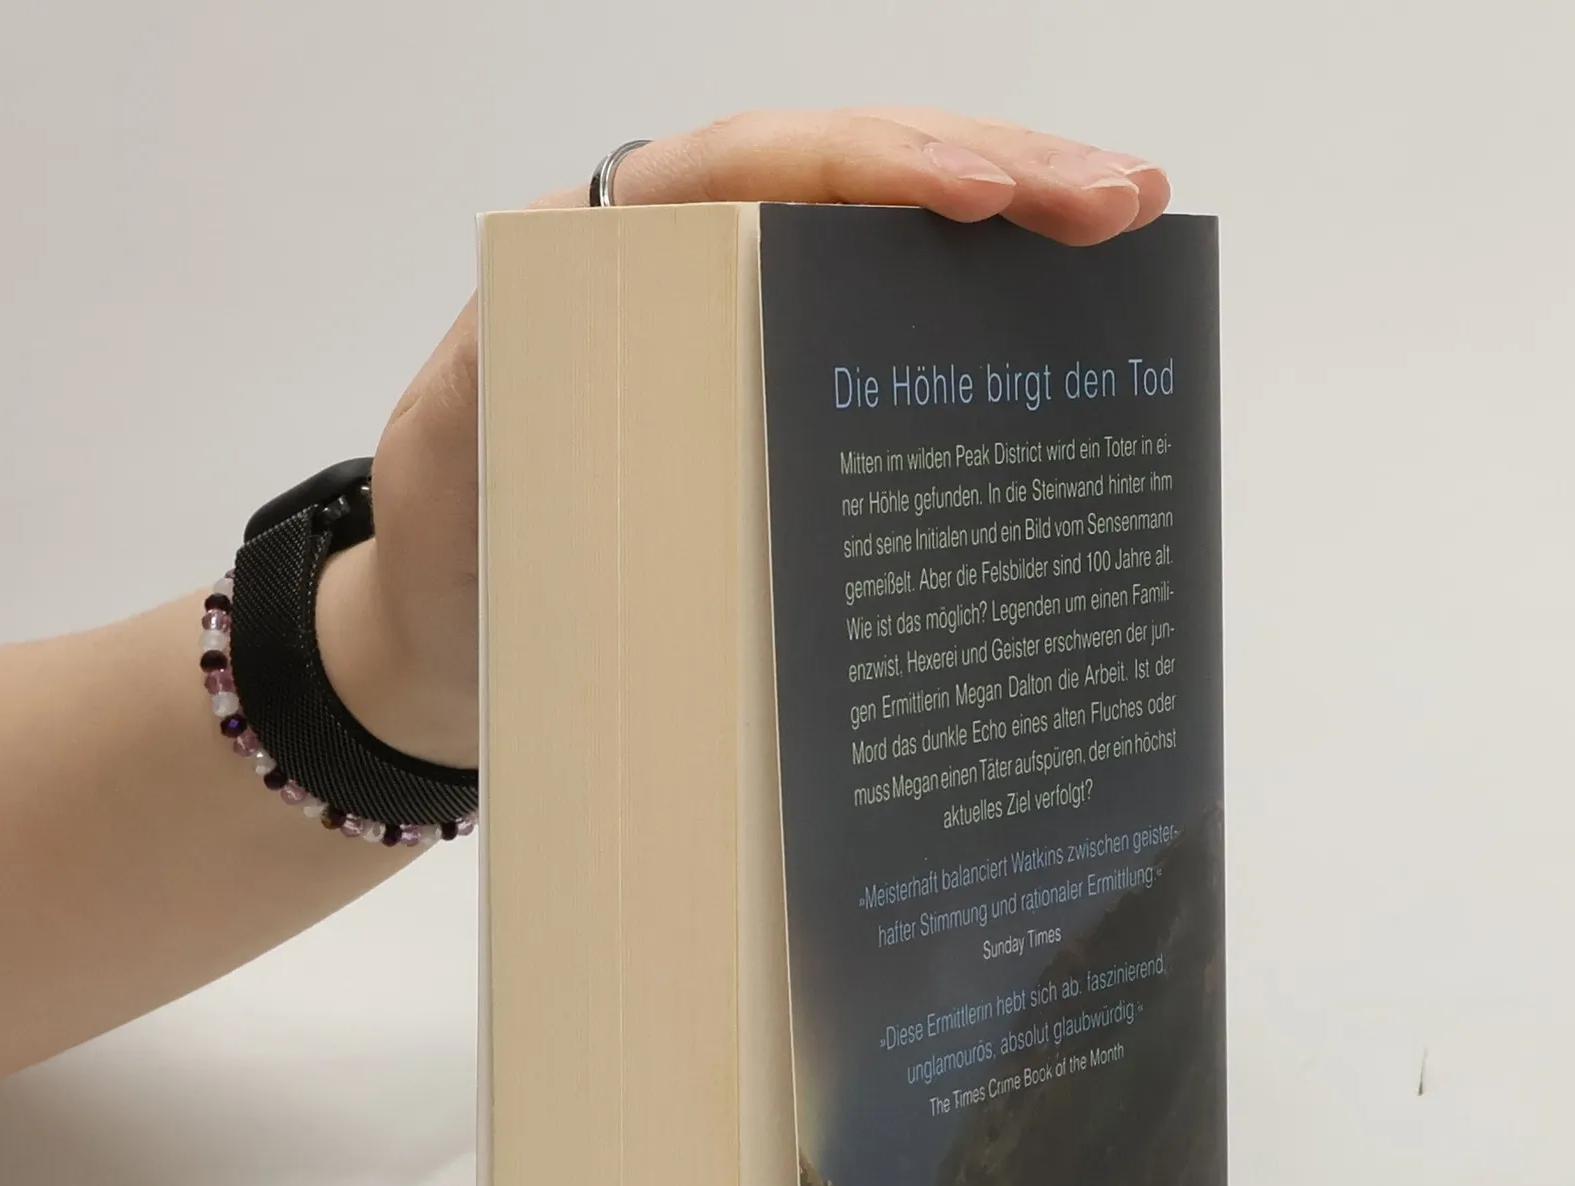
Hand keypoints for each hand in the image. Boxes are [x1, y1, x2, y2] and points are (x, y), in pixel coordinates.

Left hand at [320, 110, 1170, 769]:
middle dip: (992, 168)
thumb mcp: (466, 468)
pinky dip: (971, 314)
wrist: (448, 629)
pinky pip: (879, 325)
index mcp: (606, 250)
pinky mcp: (772, 383)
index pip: (749, 168)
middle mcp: (683, 257)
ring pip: (883, 238)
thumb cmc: (456, 551)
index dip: (870, 168)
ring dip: (1009, 225)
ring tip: (1127, 218)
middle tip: (1120, 197)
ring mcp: (738, 316)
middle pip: (847, 176)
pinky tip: (1061, 315)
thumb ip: (526, 408)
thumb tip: (659, 409)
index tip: (977, 198)